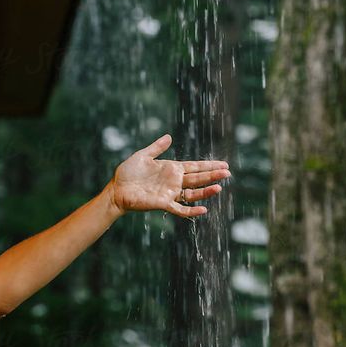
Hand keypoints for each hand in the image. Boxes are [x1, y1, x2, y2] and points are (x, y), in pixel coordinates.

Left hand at [107, 134, 230, 217]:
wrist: (117, 189)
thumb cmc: (128, 173)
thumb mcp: (143, 156)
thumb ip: (157, 147)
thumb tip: (169, 136)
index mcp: (171, 169)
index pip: (194, 167)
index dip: (209, 165)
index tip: (223, 164)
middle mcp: (174, 181)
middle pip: (198, 178)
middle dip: (213, 175)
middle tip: (228, 172)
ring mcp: (170, 193)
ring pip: (193, 193)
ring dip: (206, 191)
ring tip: (219, 187)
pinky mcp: (163, 203)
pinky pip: (181, 208)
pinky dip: (192, 210)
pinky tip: (204, 209)